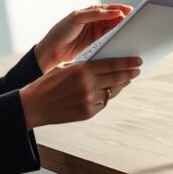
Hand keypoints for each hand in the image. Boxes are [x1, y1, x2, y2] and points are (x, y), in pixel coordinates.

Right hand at [19, 57, 141, 127]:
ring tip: (125, 81)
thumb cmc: (49, 83)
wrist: (35, 105)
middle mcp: (88, 84)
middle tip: (137, 70)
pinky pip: (103, 102)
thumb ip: (85, 66)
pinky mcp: (88, 112)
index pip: (111, 64)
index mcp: (82, 69)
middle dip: (129, 74)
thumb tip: (105, 65)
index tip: (137, 61)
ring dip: (119, 86)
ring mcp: (89, 100)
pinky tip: (107, 92)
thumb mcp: (66, 67)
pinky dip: (105, 97)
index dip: (127, 63)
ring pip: (112, 92)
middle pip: (116, 78)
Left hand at [33, 4, 133, 71]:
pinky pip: (110, 40)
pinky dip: (117, 39)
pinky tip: (122, 41)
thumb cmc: (61, 32)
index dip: (120, 9)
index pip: (109, 8)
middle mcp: (95, 21)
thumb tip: (114, 11)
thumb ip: (95, 14)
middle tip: (134, 22)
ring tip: (131, 31)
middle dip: (124, 19)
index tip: (130, 11)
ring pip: (113, 29)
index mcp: (90, 12)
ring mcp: (96, 33)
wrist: (52, 52)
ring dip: (121, 30)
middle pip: (114, 18)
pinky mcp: (96, 44)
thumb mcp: (77, 18)